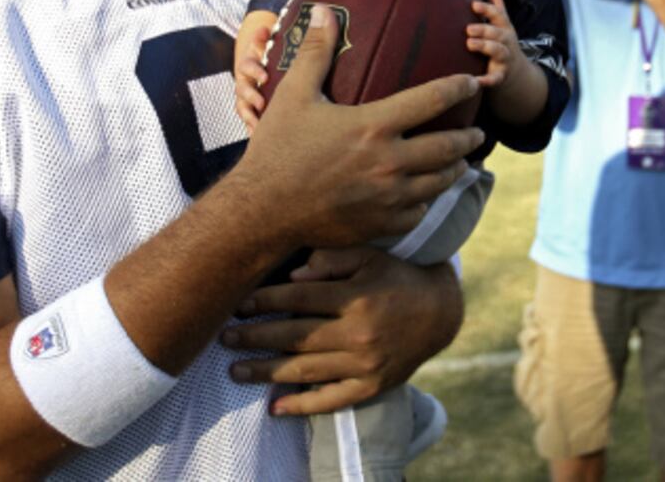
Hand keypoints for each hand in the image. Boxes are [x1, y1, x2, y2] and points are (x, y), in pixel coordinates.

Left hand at [221, 247, 462, 414]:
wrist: (440, 311)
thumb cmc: (396, 276)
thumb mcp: (370, 256)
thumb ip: (332, 260)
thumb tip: (292, 276)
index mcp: (356, 298)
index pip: (299, 300)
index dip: (265, 301)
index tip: (239, 304)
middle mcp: (359, 334)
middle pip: (295, 337)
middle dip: (255, 337)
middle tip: (225, 337)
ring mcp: (365, 364)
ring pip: (306, 370)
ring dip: (266, 372)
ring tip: (235, 370)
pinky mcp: (372, 386)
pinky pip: (333, 400)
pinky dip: (303, 406)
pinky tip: (275, 408)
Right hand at [235, 4, 484, 248]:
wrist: (263, 211)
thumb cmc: (278, 149)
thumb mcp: (294, 95)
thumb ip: (316, 52)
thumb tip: (323, 11)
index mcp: (374, 126)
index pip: (433, 99)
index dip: (458, 87)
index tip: (473, 82)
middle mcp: (389, 162)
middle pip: (448, 148)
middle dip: (468, 138)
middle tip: (477, 133)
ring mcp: (388, 198)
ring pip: (438, 183)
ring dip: (453, 170)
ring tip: (459, 163)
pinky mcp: (381, 225)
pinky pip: (417, 213)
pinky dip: (424, 201)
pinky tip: (423, 195)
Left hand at [467, 0, 524, 88]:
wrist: (518, 71)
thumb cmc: (504, 44)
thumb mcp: (503, 25)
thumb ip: (497, 8)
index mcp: (505, 28)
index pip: (498, 16)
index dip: (487, 10)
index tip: (473, 5)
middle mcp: (507, 42)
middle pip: (498, 34)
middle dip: (484, 30)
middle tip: (468, 28)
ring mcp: (505, 59)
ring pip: (498, 52)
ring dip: (485, 47)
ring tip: (469, 44)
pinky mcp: (501, 75)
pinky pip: (495, 78)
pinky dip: (488, 80)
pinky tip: (477, 80)